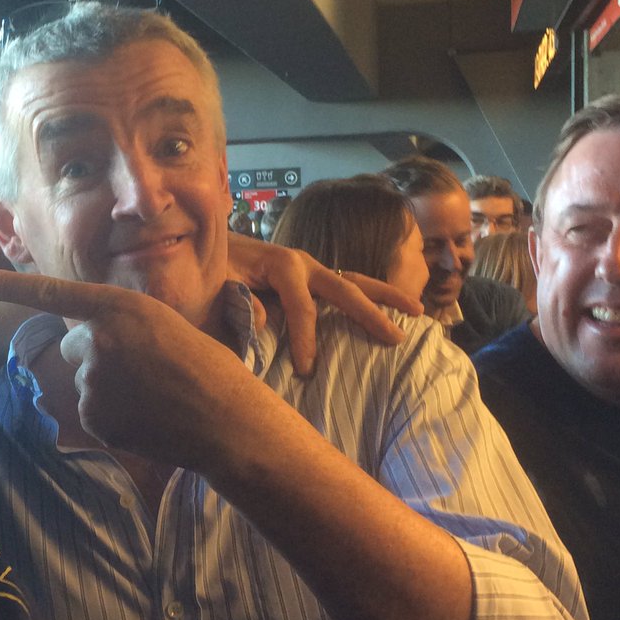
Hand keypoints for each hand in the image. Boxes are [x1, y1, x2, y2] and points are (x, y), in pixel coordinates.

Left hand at [0, 269, 247, 472]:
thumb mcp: (161, 325)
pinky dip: (113, 415)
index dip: (5, 286)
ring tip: (153, 393)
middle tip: (147, 368)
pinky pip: (92, 410)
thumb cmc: (206, 368)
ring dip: (110, 386)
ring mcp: (93, 380)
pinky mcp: (94, 416)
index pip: (50, 293)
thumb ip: (118, 326)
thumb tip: (82, 347)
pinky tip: (145, 416)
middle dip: (99, 354)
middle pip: (74, 344)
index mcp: (118, 307)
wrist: (227, 420)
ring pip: (85, 379)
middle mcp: (97, 339)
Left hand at [226, 235, 421, 374]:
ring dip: (386, 296)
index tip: (308, 371)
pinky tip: (389, 310)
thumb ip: (241, 305)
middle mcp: (303, 262)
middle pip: (345, 290)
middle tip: (395, 338)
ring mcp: (310, 266)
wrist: (202, 248)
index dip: (308, 340)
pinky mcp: (309, 274)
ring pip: (355, 281)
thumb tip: (269, 321)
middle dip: (371, 314)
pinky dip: (368, 296)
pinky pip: (344, 285)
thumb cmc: (210, 272)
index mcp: (283, 265)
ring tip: (417, 312)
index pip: (304, 309)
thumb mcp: (218, 288)